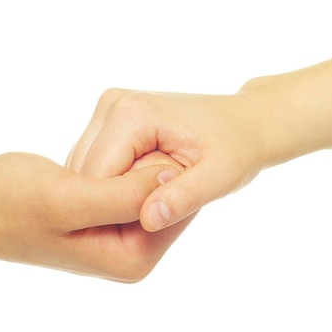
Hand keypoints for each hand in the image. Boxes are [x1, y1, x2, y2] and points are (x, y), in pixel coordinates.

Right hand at [0, 151, 190, 281]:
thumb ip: (125, 195)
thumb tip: (171, 178)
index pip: (172, 208)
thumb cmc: (12, 202)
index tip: (138, 150)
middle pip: (162, 199)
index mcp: (130, 258)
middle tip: (114, 152)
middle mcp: (128, 252)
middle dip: (145, 168)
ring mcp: (114, 234)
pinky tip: (91, 160)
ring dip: (131, 163)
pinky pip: (125, 184)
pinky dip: (116, 165)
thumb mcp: (70, 199)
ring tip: (99, 154)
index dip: (160, 171)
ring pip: (145, 186)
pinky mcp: (100, 215)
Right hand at [66, 87, 271, 231]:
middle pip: (88, 176)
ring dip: (111, 196)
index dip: (115, 212)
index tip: (148, 227)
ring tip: (156, 199)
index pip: (98, 180)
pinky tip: (145, 190)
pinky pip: (96, 165)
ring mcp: (106, 110)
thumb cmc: (237, 148)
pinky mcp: (108, 120)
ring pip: (88, 173)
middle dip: (113, 204)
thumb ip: (184, 198)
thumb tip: (148, 221)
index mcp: (132, 114)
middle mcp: (110, 105)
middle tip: (158, 214)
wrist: (244, 121)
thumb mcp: (220, 178)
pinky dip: (113, 186)